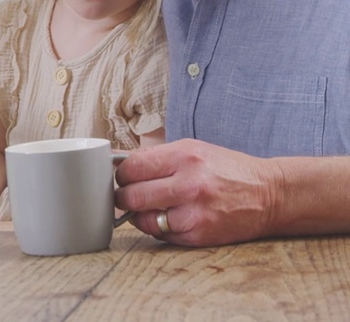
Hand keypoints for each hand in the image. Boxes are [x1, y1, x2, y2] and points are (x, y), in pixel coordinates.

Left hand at [114, 138, 281, 246]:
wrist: (269, 194)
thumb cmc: (225, 169)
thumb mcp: (192, 149)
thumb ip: (154, 156)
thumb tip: (114, 159)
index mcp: (184, 157)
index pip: (131, 168)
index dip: (121, 174)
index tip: (124, 176)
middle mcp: (189, 185)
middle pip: (131, 196)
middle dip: (124, 195)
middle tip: (128, 194)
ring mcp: (194, 213)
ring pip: (142, 219)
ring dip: (139, 214)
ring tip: (149, 206)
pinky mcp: (199, 235)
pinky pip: (161, 235)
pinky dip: (158, 227)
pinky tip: (170, 217)